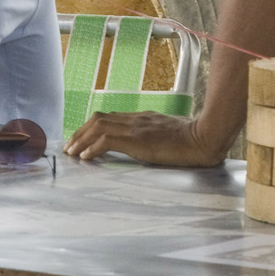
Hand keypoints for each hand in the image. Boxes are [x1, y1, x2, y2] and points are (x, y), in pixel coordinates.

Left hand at [65, 110, 226, 165]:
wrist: (205, 138)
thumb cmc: (194, 140)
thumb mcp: (170, 135)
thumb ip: (156, 137)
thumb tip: (148, 145)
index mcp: (143, 118)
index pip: (110, 117)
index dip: (92, 127)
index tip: (81, 139)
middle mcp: (137, 119)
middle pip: (99, 118)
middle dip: (80, 132)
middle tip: (69, 147)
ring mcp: (137, 128)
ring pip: (99, 126)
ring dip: (82, 139)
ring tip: (72, 153)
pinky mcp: (138, 140)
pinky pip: (108, 140)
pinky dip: (93, 148)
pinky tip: (86, 158)